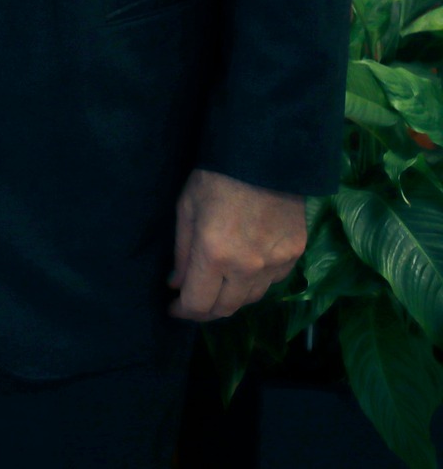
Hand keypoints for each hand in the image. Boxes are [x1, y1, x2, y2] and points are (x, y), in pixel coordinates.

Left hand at [168, 167, 305, 320]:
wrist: (265, 157)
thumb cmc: (215, 178)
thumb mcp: (186, 210)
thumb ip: (181, 253)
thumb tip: (176, 284)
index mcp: (215, 255)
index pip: (199, 303)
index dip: (183, 311)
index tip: (173, 308)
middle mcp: (248, 267)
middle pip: (227, 308)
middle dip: (205, 311)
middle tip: (192, 303)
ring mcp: (276, 263)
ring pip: (252, 298)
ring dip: (231, 299)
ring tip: (215, 288)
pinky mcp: (295, 254)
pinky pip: (272, 282)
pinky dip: (255, 283)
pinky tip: (243, 271)